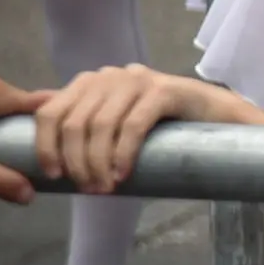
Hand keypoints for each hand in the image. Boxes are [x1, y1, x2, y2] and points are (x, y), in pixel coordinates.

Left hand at [35, 67, 263, 196]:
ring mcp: (138, 80)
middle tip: (90, 189)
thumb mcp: (116, 123)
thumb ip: (86, 128)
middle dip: (77, 162)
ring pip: (101, 126)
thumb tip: (50, 158)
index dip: (45, 146)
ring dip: (98, 163)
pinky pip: (133, 125)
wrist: (218, 115)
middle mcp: (109, 75)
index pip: (50, 112)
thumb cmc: (162, 126)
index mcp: (90, 82)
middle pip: (75, 123)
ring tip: (107, 187)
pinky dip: (123, 154)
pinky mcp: (164, 90)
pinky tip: (124, 174)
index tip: (53, 176)